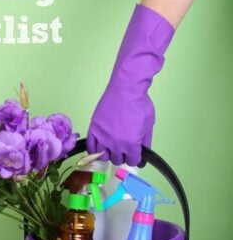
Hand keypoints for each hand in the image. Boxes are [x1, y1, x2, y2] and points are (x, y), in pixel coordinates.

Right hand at [87, 4, 173, 165]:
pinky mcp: (95, 123)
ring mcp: (103, 131)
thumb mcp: (148, 121)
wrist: (127, 78)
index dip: (136, 157)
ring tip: (113, 143)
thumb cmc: (140, 98)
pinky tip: (99, 142)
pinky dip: (95, 145)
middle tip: (125, 148)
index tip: (136, 154)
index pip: (133, 160)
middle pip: (118, 159)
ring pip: (105, 153)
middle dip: (123, 154)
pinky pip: (92, 142)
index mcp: (130, 140)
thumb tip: (142, 152)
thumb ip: (145, 138)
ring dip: (110, 150)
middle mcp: (115, 139)